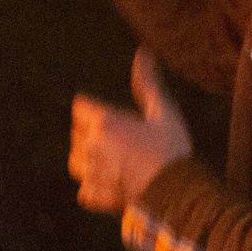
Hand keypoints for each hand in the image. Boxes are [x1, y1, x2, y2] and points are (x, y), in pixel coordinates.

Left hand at [70, 50, 190, 213]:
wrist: (175, 195)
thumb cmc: (172, 150)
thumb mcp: (163, 112)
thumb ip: (147, 83)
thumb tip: (142, 53)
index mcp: (104, 122)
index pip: (80, 107)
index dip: (92, 108)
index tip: (110, 115)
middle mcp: (90, 146)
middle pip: (76, 133)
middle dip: (91, 132)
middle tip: (118, 138)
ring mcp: (90, 174)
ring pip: (76, 161)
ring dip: (88, 158)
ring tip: (112, 160)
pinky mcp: (94, 197)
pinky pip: (84, 189)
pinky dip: (94, 186)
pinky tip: (112, 184)